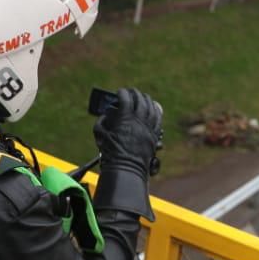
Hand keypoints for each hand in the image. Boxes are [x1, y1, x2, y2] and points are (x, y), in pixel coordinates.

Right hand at [92, 88, 162, 218]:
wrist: (127, 167)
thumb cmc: (111, 152)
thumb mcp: (100, 134)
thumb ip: (101, 122)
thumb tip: (105, 115)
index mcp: (125, 118)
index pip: (126, 98)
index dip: (122, 93)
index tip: (119, 92)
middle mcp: (139, 120)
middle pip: (140, 100)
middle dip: (135, 94)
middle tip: (131, 92)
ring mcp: (148, 127)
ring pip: (151, 108)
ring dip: (147, 100)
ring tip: (143, 97)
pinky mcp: (154, 134)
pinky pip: (158, 118)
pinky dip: (156, 110)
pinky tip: (155, 107)